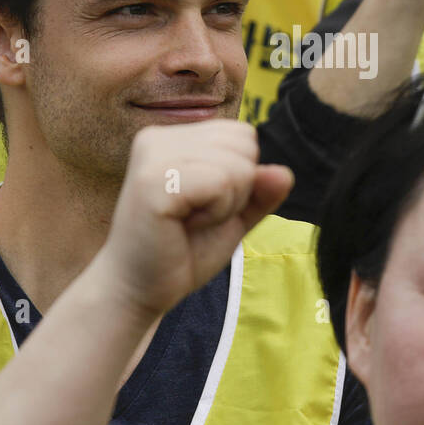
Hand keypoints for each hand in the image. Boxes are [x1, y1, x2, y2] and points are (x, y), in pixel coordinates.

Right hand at [99, 121, 293, 318]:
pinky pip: (221, 182)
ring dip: (226, 204)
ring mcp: (153, 156)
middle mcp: (158, 137)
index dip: (239, 177)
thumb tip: (285, 173)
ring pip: (237, 164)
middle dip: (236, 189)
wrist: (138, 290)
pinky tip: (185, 225)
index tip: (203, 205)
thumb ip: (260, 193)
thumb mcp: (232, 217)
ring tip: (189, 220)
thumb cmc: (182, 252)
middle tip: (196, 216)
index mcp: (172, 137)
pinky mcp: (153, 181)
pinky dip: (216, 212)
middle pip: (244, 144)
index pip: (243, 134)